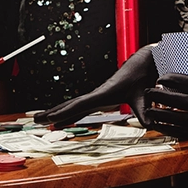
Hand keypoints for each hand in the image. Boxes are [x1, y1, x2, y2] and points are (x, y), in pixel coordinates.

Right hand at [35, 44, 157, 126]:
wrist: (143, 62)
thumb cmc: (142, 76)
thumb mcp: (145, 95)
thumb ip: (145, 111)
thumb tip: (151, 125)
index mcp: (104, 93)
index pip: (81, 105)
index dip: (66, 112)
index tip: (51, 119)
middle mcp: (97, 94)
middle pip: (70, 104)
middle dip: (52, 112)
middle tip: (35, 120)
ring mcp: (97, 96)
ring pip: (72, 105)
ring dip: (56, 112)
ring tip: (41, 119)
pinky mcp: (100, 97)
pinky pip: (80, 106)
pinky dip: (68, 112)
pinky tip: (62, 119)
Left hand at [143, 73, 187, 148]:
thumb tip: (186, 82)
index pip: (179, 80)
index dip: (166, 77)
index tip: (160, 77)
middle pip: (170, 98)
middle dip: (155, 94)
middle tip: (148, 91)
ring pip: (170, 117)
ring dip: (157, 112)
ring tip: (149, 108)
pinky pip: (178, 131)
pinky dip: (167, 127)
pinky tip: (160, 125)